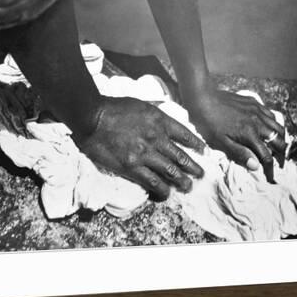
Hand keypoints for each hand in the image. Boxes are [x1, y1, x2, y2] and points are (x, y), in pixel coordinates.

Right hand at [72, 96, 204, 199]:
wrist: (92, 117)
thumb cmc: (112, 107)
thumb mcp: (140, 103)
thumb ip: (153, 112)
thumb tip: (162, 115)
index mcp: (159, 120)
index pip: (184, 134)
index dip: (196, 144)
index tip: (203, 151)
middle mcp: (157, 138)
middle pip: (181, 156)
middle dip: (193, 167)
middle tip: (201, 174)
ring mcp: (145, 154)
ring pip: (171, 171)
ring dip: (182, 180)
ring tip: (189, 186)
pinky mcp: (132, 167)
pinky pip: (152, 181)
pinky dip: (162, 189)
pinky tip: (167, 193)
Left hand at [186, 89, 285, 182]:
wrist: (202, 98)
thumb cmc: (209, 122)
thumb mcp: (221, 142)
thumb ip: (239, 154)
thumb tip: (256, 166)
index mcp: (250, 135)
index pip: (267, 156)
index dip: (270, 169)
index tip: (270, 177)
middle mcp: (258, 122)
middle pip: (279, 141)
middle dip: (281, 154)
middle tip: (279, 163)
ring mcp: (257, 111)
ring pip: (278, 126)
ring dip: (281, 139)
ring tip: (279, 147)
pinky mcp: (253, 103)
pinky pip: (271, 114)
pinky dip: (274, 124)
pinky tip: (270, 128)